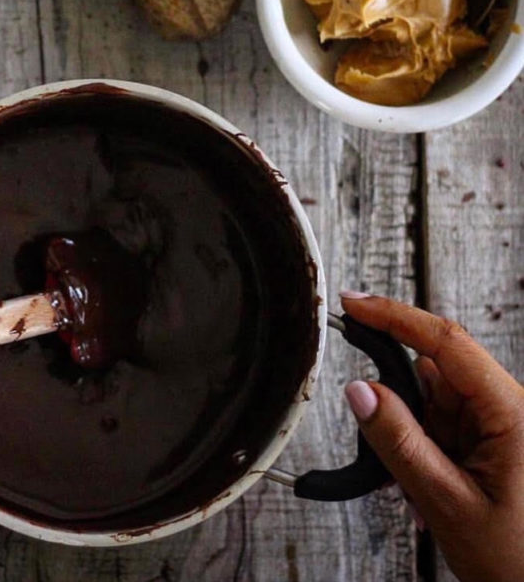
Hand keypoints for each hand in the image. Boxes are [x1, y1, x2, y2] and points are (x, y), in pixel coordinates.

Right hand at [341, 292, 523, 581]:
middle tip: (384, 448)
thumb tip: (359, 391)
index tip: (354, 305)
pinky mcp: (490, 440)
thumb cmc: (520, 562)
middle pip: (433, 373)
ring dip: (413, 438)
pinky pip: (441, 425)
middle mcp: (509, 408)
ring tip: (417, 490)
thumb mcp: (449, 503)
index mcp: (513, 410)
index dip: (395, 316)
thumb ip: (399, 442)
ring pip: (432, 401)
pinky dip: (423, 451)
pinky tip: (427, 489)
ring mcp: (500, 423)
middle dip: (401, 408)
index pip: (446, 342)